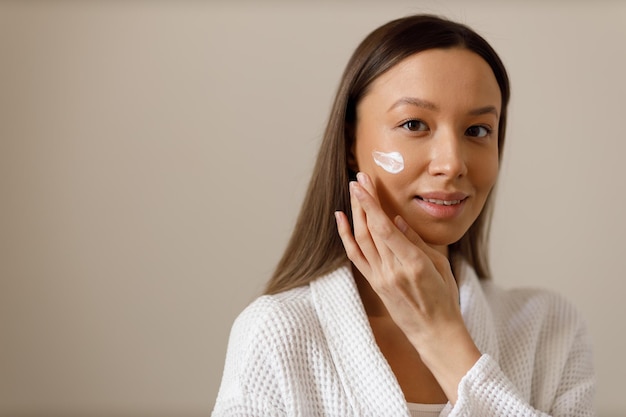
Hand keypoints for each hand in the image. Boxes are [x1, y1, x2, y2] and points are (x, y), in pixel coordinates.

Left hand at [334, 172, 480, 402]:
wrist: (435, 333)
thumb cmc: (444, 298)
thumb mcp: (440, 266)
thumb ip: (417, 242)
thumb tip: (396, 219)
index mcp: (412, 263)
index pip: (385, 227)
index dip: (371, 203)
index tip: (364, 183)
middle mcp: (392, 270)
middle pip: (370, 229)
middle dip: (362, 201)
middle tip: (359, 178)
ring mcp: (380, 278)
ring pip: (360, 240)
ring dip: (354, 214)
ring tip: (353, 192)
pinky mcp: (373, 284)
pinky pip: (355, 256)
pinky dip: (346, 236)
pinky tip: (341, 219)